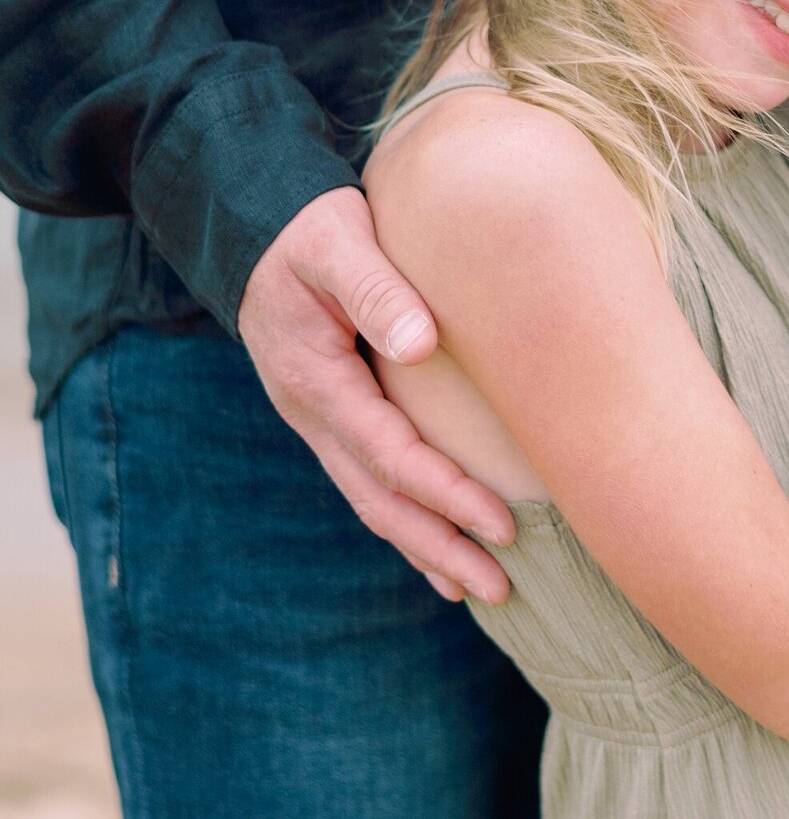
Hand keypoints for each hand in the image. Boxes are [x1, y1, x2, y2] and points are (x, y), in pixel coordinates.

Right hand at [238, 186, 513, 601]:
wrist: (256, 231)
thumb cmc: (309, 229)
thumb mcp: (336, 240)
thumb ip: (375, 287)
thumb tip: (419, 344)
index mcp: (316, 378)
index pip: (390, 454)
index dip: (446, 493)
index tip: (501, 523)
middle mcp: (312, 414)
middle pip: (379, 499)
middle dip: (439, 546)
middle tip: (501, 588)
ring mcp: (318, 422)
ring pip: (372, 501)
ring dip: (424, 547)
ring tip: (480, 588)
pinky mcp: (332, 419)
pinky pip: (370, 482)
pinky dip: (406, 521)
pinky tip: (440, 550)